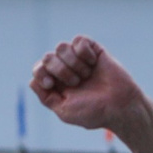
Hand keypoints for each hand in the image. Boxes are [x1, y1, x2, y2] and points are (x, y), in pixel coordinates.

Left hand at [30, 37, 145, 132]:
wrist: (119, 106)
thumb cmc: (93, 112)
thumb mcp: (64, 110)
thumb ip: (46, 97)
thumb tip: (32, 80)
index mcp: (57, 84)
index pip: (38, 69)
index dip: (41, 73)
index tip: (52, 84)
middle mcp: (66, 70)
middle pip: (47, 57)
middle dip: (59, 69)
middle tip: (75, 82)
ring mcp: (79, 59)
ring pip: (61, 47)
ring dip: (72, 62)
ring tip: (86, 75)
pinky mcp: (93, 50)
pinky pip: (79, 40)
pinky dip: (83, 52)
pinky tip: (93, 63)